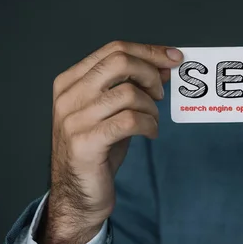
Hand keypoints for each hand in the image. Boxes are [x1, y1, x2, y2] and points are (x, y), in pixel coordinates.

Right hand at [36, 41, 182, 243]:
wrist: (78, 194)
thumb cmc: (98, 149)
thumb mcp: (113, 111)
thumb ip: (132, 85)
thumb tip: (164, 65)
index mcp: (70, 81)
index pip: (113, 49)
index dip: (149, 51)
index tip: (174, 57)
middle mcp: (68, 96)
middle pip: (120, 62)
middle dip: (151, 74)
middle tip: (160, 94)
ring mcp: (73, 119)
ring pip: (129, 93)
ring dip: (151, 107)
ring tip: (152, 121)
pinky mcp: (85, 143)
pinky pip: (130, 120)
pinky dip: (149, 124)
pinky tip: (150, 133)